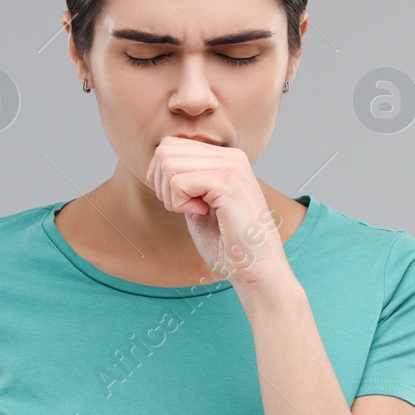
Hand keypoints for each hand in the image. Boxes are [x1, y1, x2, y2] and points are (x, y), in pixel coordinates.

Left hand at [145, 136, 293, 292]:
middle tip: (183, 207)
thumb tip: (158, 164)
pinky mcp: (227, 182)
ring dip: (171, 195)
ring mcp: (231, 166)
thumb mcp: (201, 203)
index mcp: (226, 157)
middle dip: (162, 184)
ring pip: (168, 164)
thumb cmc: (228, 243)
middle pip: (165, 151)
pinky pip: (178, 183)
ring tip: (195, 211)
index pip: (171, 146)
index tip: (181, 201)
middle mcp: (231, 156)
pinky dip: (180, 203)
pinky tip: (201, 213)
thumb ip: (186, 180)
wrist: (255, 268)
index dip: (162, 176)